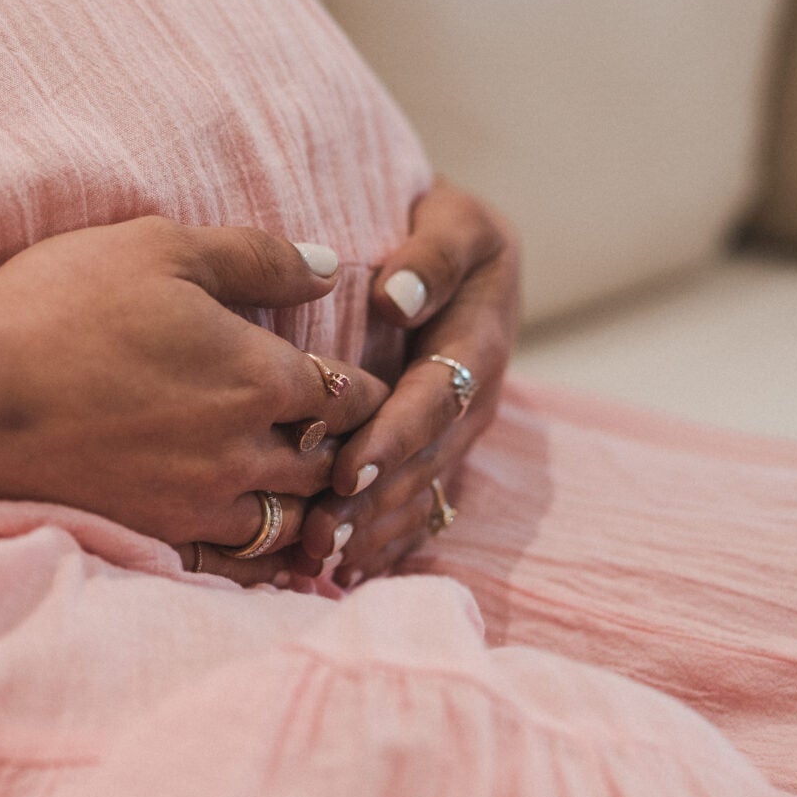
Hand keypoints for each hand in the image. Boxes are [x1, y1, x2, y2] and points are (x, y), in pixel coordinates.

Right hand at [0, 217, 388, 577]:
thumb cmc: (61, 305)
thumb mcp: (163, 249)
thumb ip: (259, 257)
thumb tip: (331, 264)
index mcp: (261, 376)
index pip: (350, 395)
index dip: (365, 389)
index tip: (365, 387)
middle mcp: (244, 451)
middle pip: (329, 465)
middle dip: (344, 453)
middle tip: (350, 446)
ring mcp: (199, 505)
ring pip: (290, 524)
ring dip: (307, 508)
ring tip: (310, 497)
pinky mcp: (154, 538)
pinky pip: (235, 566)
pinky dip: (259, 557)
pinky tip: (256, 546)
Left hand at [293, 178, 519, 585]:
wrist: (460, 249)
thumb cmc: (446, 228)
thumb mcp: (456, 221)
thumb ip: (432, 255)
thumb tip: (397, 296)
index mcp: (477, 343)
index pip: (433, 399)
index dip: (392, 438)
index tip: (347, 469)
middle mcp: (471, 399)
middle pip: (423, 461)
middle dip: (373, 502)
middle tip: (319, 536)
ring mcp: (457, 433)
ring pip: (419, 493)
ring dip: (373, 531)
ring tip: (321, 562)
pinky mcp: (439, 451)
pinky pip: (420, 506)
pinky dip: (386, 542)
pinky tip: (347, 574)